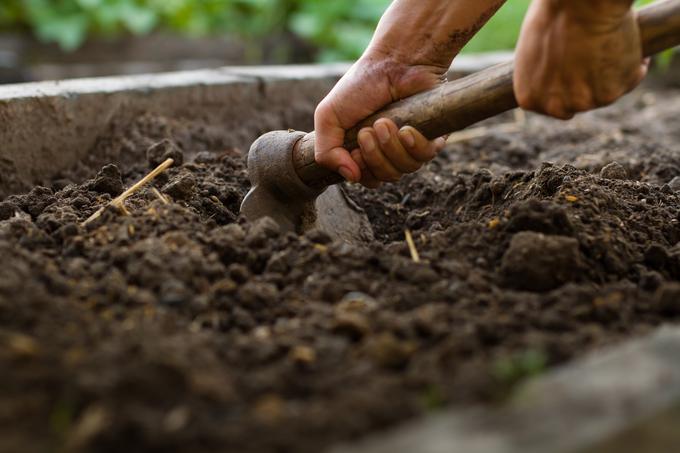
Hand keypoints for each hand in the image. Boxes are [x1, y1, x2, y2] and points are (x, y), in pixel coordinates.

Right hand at [314, 51, 446, 187]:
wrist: (395, 61)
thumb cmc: (362, 85)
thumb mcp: (329, 116)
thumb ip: (326, 151)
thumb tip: (350, 177)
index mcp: (366, 149)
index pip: (366, 178)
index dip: (361, 170)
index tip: (356, 148)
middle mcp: (390, 150)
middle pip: (385, 177)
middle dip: (374, 157)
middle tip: (369, 130)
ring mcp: (411, 145)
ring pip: (405, 169)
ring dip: (391, 148)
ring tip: (385, 122)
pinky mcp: (433, 136)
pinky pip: (425, 157)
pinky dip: (413, 145)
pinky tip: (406, 129)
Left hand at [514, 0, 647, 118]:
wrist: (582, 4)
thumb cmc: (553, 16)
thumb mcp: (532, 49)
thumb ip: (540, 73)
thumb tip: (550, 77)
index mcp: (529, 98)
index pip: (550, 104)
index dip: (564, 86)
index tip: (572, 70)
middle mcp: (556, 107)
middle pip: (577, 102)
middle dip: (585, 85)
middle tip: (592, 59)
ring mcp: (586, 102)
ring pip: (604, 91)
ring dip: (609, 74)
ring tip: (608, 45)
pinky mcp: (614, 92)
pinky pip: (629, 79)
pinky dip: (632, 64)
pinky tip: (626, 43)